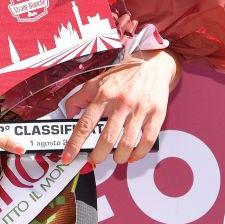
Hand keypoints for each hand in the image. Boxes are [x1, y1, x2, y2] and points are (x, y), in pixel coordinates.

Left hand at [61, 49, 178, 165]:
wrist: (153, 64)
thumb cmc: (124, 75)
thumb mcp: (97, 81)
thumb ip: (80, 97)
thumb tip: (69, 114)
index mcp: (104, 93)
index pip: (85, 124)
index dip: (74, 144)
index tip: (68, 157)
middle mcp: (122, 102)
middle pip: (106, 138)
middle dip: (97, 155)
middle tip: (94, 159)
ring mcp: (140, 109)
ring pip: (126, 143)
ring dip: (118, 157)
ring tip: (115, 157)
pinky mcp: (156, 114)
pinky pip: (147, 141)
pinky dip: (138, 153)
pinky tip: (132, 155)